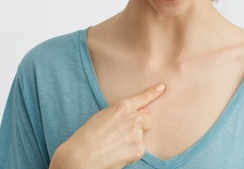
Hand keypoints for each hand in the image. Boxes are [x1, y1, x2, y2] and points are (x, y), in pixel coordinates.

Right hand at [49, 84, 165, 168]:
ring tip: (115, 146)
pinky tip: (117, 154)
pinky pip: (139, 150)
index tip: (162, 88)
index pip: (142, 98)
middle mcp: (132, 118)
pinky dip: (131, 153)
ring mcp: (137, 133)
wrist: (81, 156)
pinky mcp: (138, 149)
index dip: (153, 92)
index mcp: (122, 107)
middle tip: (126, 134)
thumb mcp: (104, 116)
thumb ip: (122, 113)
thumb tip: (139, 113)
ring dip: (133, 141)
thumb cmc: (88, 136)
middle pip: (148, 119)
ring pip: (141, 136)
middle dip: (142, 125)